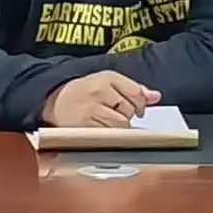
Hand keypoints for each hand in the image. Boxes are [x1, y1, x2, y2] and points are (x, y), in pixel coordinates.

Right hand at [41, 72, 161, 127]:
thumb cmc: (86, 91)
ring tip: (109, 122)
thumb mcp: (109, 82)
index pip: (136, 92)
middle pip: (129, 110)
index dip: (141, 104)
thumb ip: (134, 89)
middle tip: (117, 115)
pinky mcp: (85, 125)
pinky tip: (102, 129)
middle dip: (128, 116)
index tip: (139, 110)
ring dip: (119, 127)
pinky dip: (109, 135)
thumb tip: (156, 97)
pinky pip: (108, 134)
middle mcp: (100, 91)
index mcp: (108, 77)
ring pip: (120, 124)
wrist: (55, 99)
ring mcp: (92, 109)